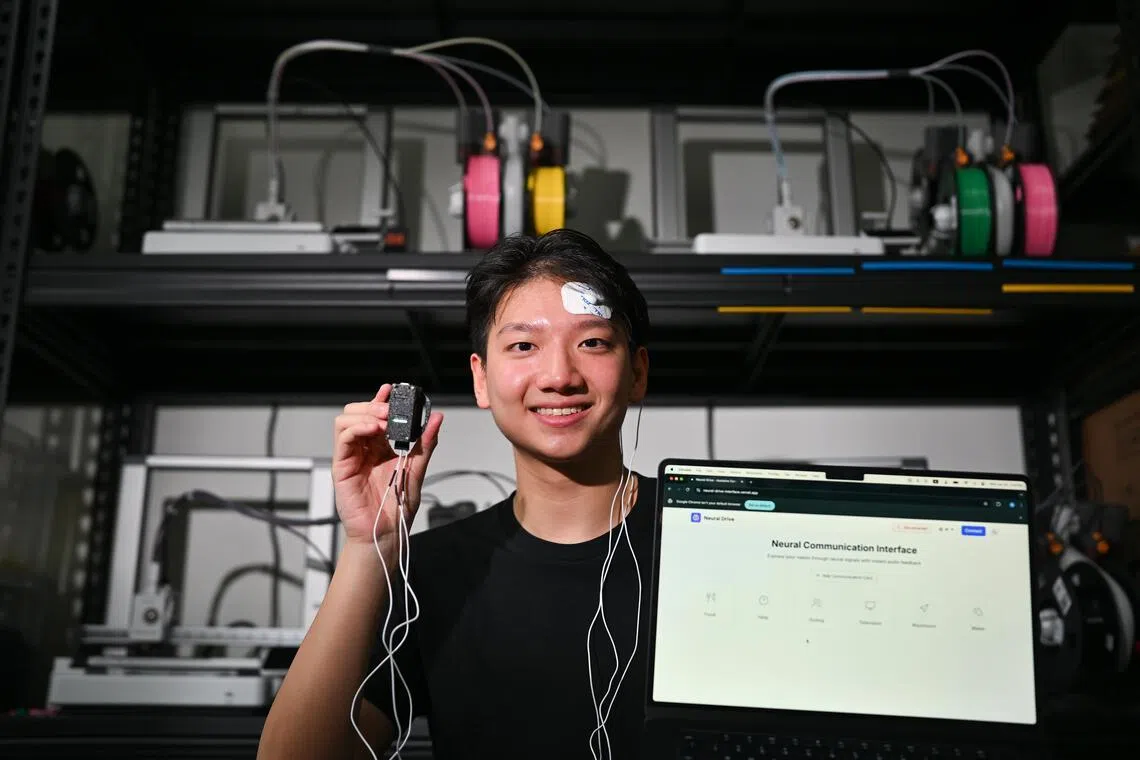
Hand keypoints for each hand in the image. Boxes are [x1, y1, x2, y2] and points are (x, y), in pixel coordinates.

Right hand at [332, 384, 443, 555]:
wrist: (386, 533)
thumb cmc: (398, 506)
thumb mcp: (418, 469)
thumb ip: (425, 444)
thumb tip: (437, 418)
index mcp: (381, 447)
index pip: (376, 415)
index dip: (382, 399)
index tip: (394, 390)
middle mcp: (364, 448)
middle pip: (357, 412)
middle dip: (374, 405)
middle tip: (391, 410)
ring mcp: (351, 456)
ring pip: (347, 420)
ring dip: (366, 414)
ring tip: (384, 422)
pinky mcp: (342, 466)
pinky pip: (343, 438)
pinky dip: (357, 428)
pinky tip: (374, 430)